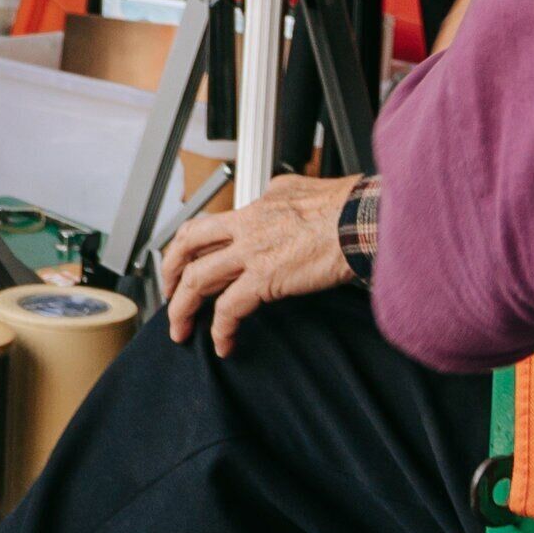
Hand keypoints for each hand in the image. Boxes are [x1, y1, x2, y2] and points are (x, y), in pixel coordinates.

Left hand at [160, 173, 358, 356]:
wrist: (365, 218)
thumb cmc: (348, 206)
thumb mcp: (303, 188)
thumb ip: (282, 194)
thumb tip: (278, 194)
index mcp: (254, 207)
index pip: (206, 226)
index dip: (187, 247)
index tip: (184, 264)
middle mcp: (245, 227)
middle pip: (187, 247)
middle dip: (170, 273)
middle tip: (168, 295)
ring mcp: (252, 252)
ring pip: (198, 280)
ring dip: (182, 309)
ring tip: (180, 329)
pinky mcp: (265, 278)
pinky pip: (228, 309)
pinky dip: (221, 330)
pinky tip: (222, 343)